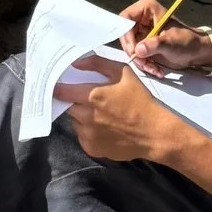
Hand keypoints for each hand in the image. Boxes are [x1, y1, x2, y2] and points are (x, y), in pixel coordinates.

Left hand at [52, 55, 185, 163]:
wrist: (154, 133)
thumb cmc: (140, 100)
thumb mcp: (123, 73)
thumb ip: (97, 63)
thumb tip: (75, 63)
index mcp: (91, 96)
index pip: (60, 91)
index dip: (57, 87)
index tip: (57, 85)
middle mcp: (86, 117)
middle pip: (67, 107)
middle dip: (72, 102)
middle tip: (86, 99)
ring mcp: (88, 135)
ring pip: (75, 122)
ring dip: (81, 117)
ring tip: (98, 114)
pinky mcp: (91, 149)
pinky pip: (82, 137)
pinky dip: (88, 131)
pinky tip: (103, 128)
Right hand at [118, 0, 211, 75]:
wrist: (196, 52)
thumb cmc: (187, 42)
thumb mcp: (171, 43)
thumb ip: (155, 45)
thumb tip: (138, 50)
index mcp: (146, 9)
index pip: (125, 18)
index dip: (126, 35)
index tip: (133, 50)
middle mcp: (141, 18)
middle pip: (125, 34)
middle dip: (133, 52)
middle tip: (143, 63)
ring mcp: (141, 32)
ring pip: (129, 47)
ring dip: (140, 61)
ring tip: (153, 68)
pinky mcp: (143, 44)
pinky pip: (136, 55)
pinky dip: (144, 64)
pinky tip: (156, 70)